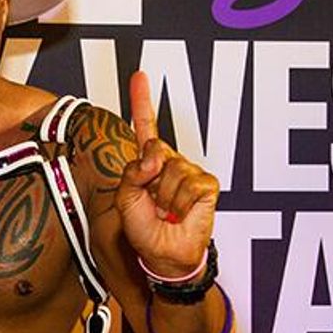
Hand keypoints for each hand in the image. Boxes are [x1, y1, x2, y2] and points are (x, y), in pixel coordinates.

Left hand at [115, 71, 219, 277]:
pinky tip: (183, 212)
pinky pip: (190, 184)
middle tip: (154, 202)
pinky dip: (182, 202)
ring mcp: (190, 171)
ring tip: (168, 211)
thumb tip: (155, 155)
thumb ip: (133, 172)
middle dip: (149, 177)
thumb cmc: (146, 229)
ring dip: (165, 196)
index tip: (140, 76)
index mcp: (149, 163)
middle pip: (155, 150)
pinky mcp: (207, 184)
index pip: (146, 127)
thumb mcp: (126, 199)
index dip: (142, 101)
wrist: (165, 255)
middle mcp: (170, 162)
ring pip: (171, 169)